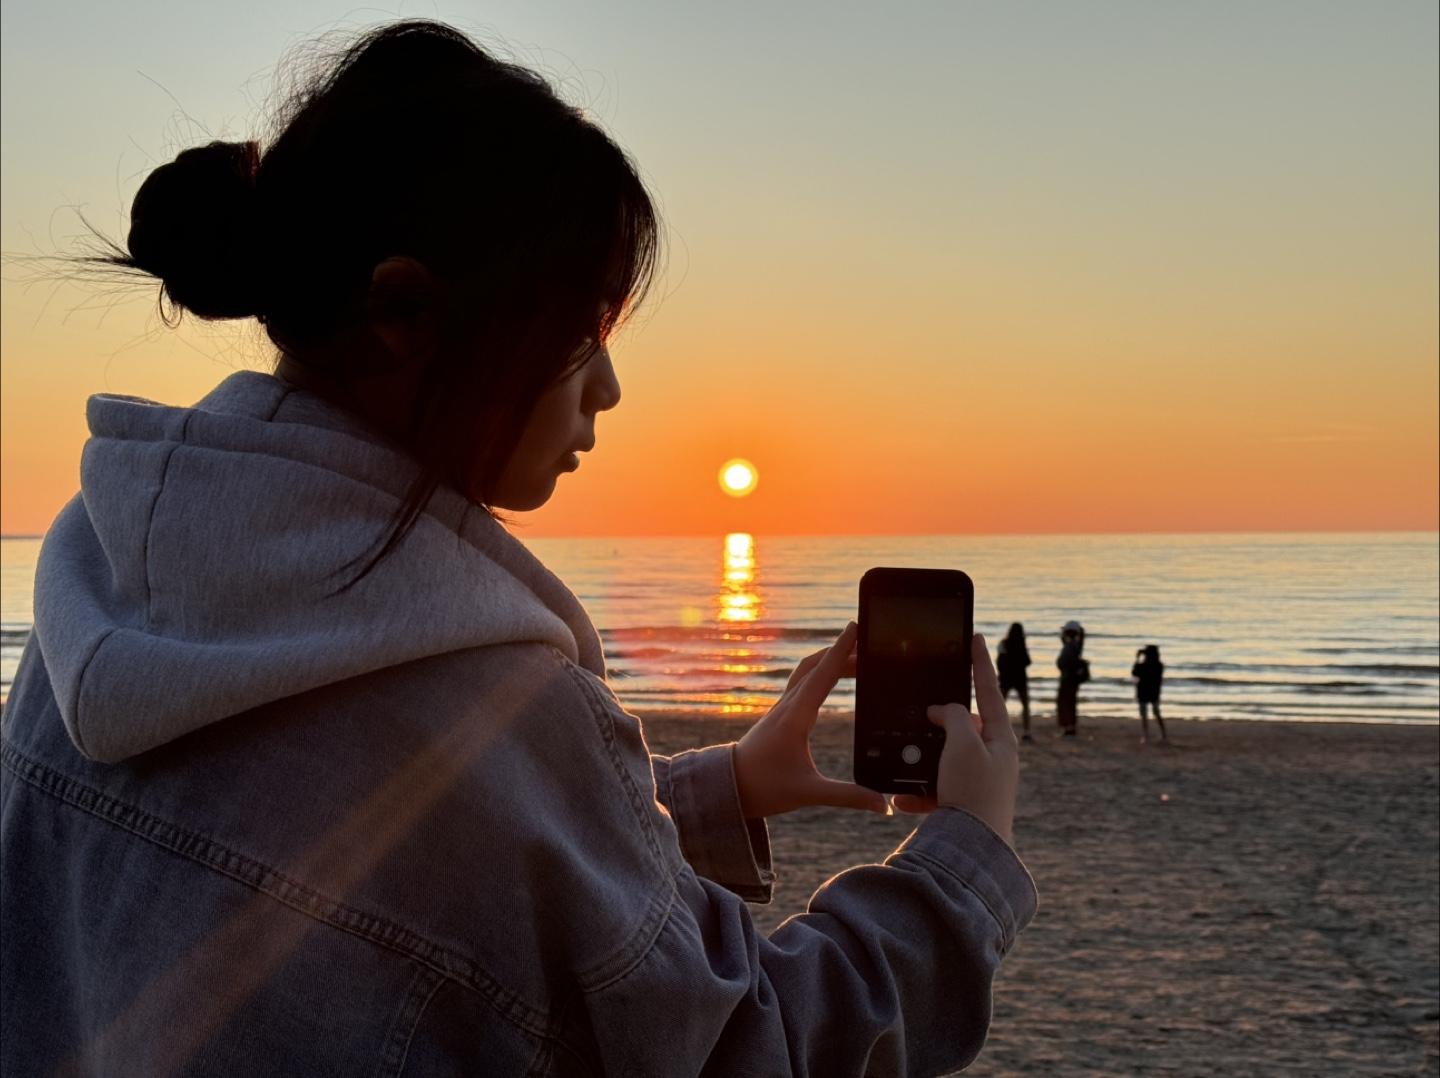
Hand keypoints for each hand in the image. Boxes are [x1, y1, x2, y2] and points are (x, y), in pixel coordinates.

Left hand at [733, 623, 888, 817]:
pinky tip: (832, 680)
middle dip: (842, 651)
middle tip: (868, 643)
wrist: (729, 788)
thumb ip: (848, 796)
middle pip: (815, 666)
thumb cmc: (764, 788)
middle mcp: (788, 706)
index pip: (823, 675)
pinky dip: (821, 674)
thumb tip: (883, 805)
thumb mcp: (809, 793)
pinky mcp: (781, 715)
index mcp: (795, 717)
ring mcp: (782, 708)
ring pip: (807, 672)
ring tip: (857, 659)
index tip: (854, 627)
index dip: (841, 650)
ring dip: (830, 661)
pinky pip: (803, 683)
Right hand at [891, 634, 1019, 843]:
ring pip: (943, 757)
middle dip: (938, 724)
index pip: (989, 689)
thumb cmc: (974, 792)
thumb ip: (953, 716)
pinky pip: (934, 789)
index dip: (980, 661)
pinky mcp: (962, 803)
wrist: (972, 848)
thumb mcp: (963, 743)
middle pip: (963, 726)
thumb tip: (943, 712)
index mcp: (1001, 739)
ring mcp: (978, 781)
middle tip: (924, 716)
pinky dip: (917, 791)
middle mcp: (993, 758)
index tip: (976, 637)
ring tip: (910, 764)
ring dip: (923, 761)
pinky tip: (903, 798)